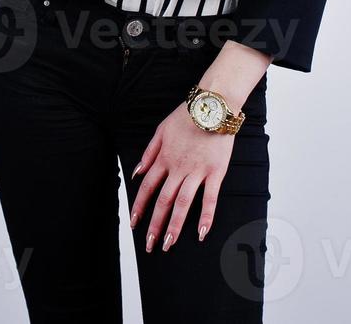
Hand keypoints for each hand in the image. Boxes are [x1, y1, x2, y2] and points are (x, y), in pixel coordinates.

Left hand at [129, 106, 233, 252]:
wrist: (213, 106)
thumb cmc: (186, 116)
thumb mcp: (161, 130)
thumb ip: (148, 153)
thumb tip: (136, 173)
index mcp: (163, 159)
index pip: (147, 187)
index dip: (139, 207)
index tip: (134, 223)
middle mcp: (178, 168)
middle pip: (163, 201)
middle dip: (155, 224)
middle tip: (149, 244)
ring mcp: (197, 171)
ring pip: (183, 203)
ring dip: (175, 225)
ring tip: (168, 243)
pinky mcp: (215, 172)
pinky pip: (210, 198)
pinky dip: (206, 217)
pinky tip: (201, 233)